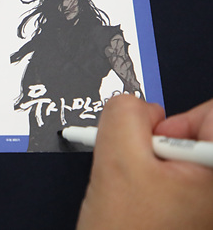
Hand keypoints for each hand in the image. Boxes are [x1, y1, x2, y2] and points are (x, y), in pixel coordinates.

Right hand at [77, 94, 212, 228]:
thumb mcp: (115, 158)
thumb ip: (125, 113)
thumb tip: (138, 105)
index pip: (212, 110)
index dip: (175, 121)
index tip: (156, 146)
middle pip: (198, 133)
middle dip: (162, 145)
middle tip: (145, 175)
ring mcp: (211, 204)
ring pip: (185, 158)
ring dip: (157, 167)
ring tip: (143, 197)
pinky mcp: (201, 213)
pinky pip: (182, 180)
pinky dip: (161, 185)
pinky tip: (147, 208)